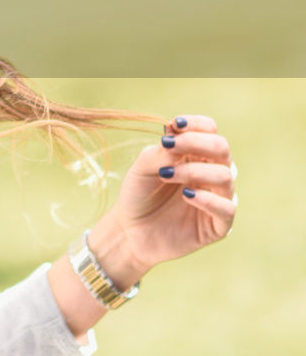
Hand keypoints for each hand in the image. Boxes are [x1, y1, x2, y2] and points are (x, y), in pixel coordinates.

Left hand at [100, 114, 236, 278]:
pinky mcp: (219, 224)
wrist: (129, 232)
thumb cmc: (138, 195)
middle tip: (169, 146)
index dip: (197, 124)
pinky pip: (227, 207)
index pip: (210, 130)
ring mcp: (218, 197)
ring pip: (225, 175)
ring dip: (194, 171)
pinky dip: (207, 199)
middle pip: (222, 148)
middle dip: (197, 142)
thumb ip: (161, 152)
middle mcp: (211, 173)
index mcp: (195, 155)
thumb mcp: (142, 169)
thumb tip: (177, 134)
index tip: (175, 125)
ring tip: (166, 175)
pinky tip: (186, 195)